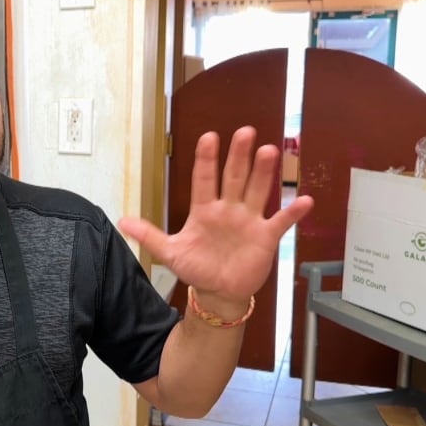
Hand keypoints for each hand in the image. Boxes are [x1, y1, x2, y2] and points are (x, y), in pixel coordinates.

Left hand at [118, 126, 312, 306]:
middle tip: (245, 132)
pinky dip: (293, 212)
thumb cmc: (196, 268)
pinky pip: (281, 221)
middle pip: (234, 177)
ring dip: (264, 172)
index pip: (204, 179)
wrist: (218, 292)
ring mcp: (249, 220)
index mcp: (204, 210)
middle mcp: (228, 209)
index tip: (209, 137)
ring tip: (269, 151)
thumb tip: (121, 221)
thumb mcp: (170, 252)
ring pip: (257, 191)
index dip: (206, 159)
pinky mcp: (266, 237)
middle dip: (239, 156)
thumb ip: (149, 235)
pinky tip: (304, 200)